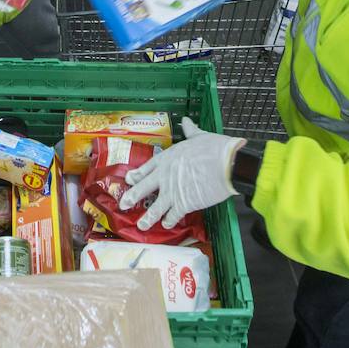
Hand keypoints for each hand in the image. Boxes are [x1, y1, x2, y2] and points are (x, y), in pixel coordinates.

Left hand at [119, 117, 244, 230]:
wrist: (225, 164)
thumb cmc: (213, 148)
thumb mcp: (199, 136)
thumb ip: (190, 131)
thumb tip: (186, 121)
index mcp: (166, 159)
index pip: (145, 169)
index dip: (136, 176)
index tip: (129, 180)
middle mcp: (164, 176)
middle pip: (142, 189)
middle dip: (131, 197)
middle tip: (123, 205)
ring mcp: (172, 192)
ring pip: (154, 208)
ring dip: (147, 218)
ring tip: (141, 225)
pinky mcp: (184, 204)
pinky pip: (172, 216)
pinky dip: (169, 221)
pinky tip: (167, 225)